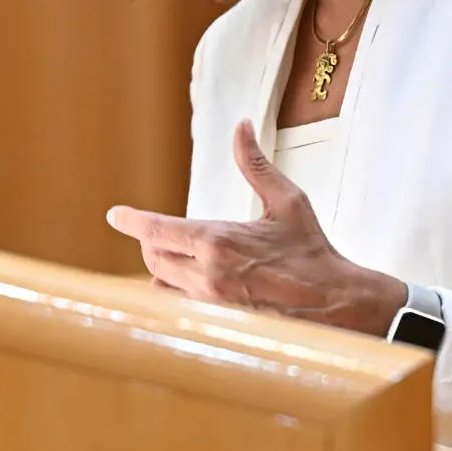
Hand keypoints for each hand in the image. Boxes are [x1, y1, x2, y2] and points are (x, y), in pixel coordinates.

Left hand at [106, 120, 404, 335]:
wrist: (336, 304)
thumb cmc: (313, 251)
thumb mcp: (286, 201)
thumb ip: (255, 164)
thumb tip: (241, 127)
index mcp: (217, 241)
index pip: (156, 231)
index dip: (131, 221)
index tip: (114, 215)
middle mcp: (207, 274)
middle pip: (153, 257)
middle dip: (149, 242)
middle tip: (152, 231)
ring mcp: (210, 303)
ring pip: (163, 283)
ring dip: (161, 267)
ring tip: (169, 256)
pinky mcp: (219, 323)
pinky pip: (180, 305)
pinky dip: (175, 291)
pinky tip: (183, 284)